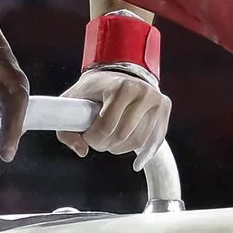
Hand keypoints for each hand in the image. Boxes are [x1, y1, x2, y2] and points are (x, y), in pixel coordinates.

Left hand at [54, 68, 171, 165]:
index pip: (106, 126)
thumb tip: (82, 151)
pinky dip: (144, 154)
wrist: (119, 70)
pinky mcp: (164, 107)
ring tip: (111, 140)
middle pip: (122, 136)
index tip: (86, 137)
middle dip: (105, 144)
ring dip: (120, 148)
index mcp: (120, 87)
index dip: (93, 139)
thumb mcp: (73, 101)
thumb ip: (68, 129)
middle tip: (98, 140)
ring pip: (138, 141)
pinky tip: (137, 163)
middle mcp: (141, 91)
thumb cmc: (94, 89)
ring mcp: (156, 99)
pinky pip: (155, 140)